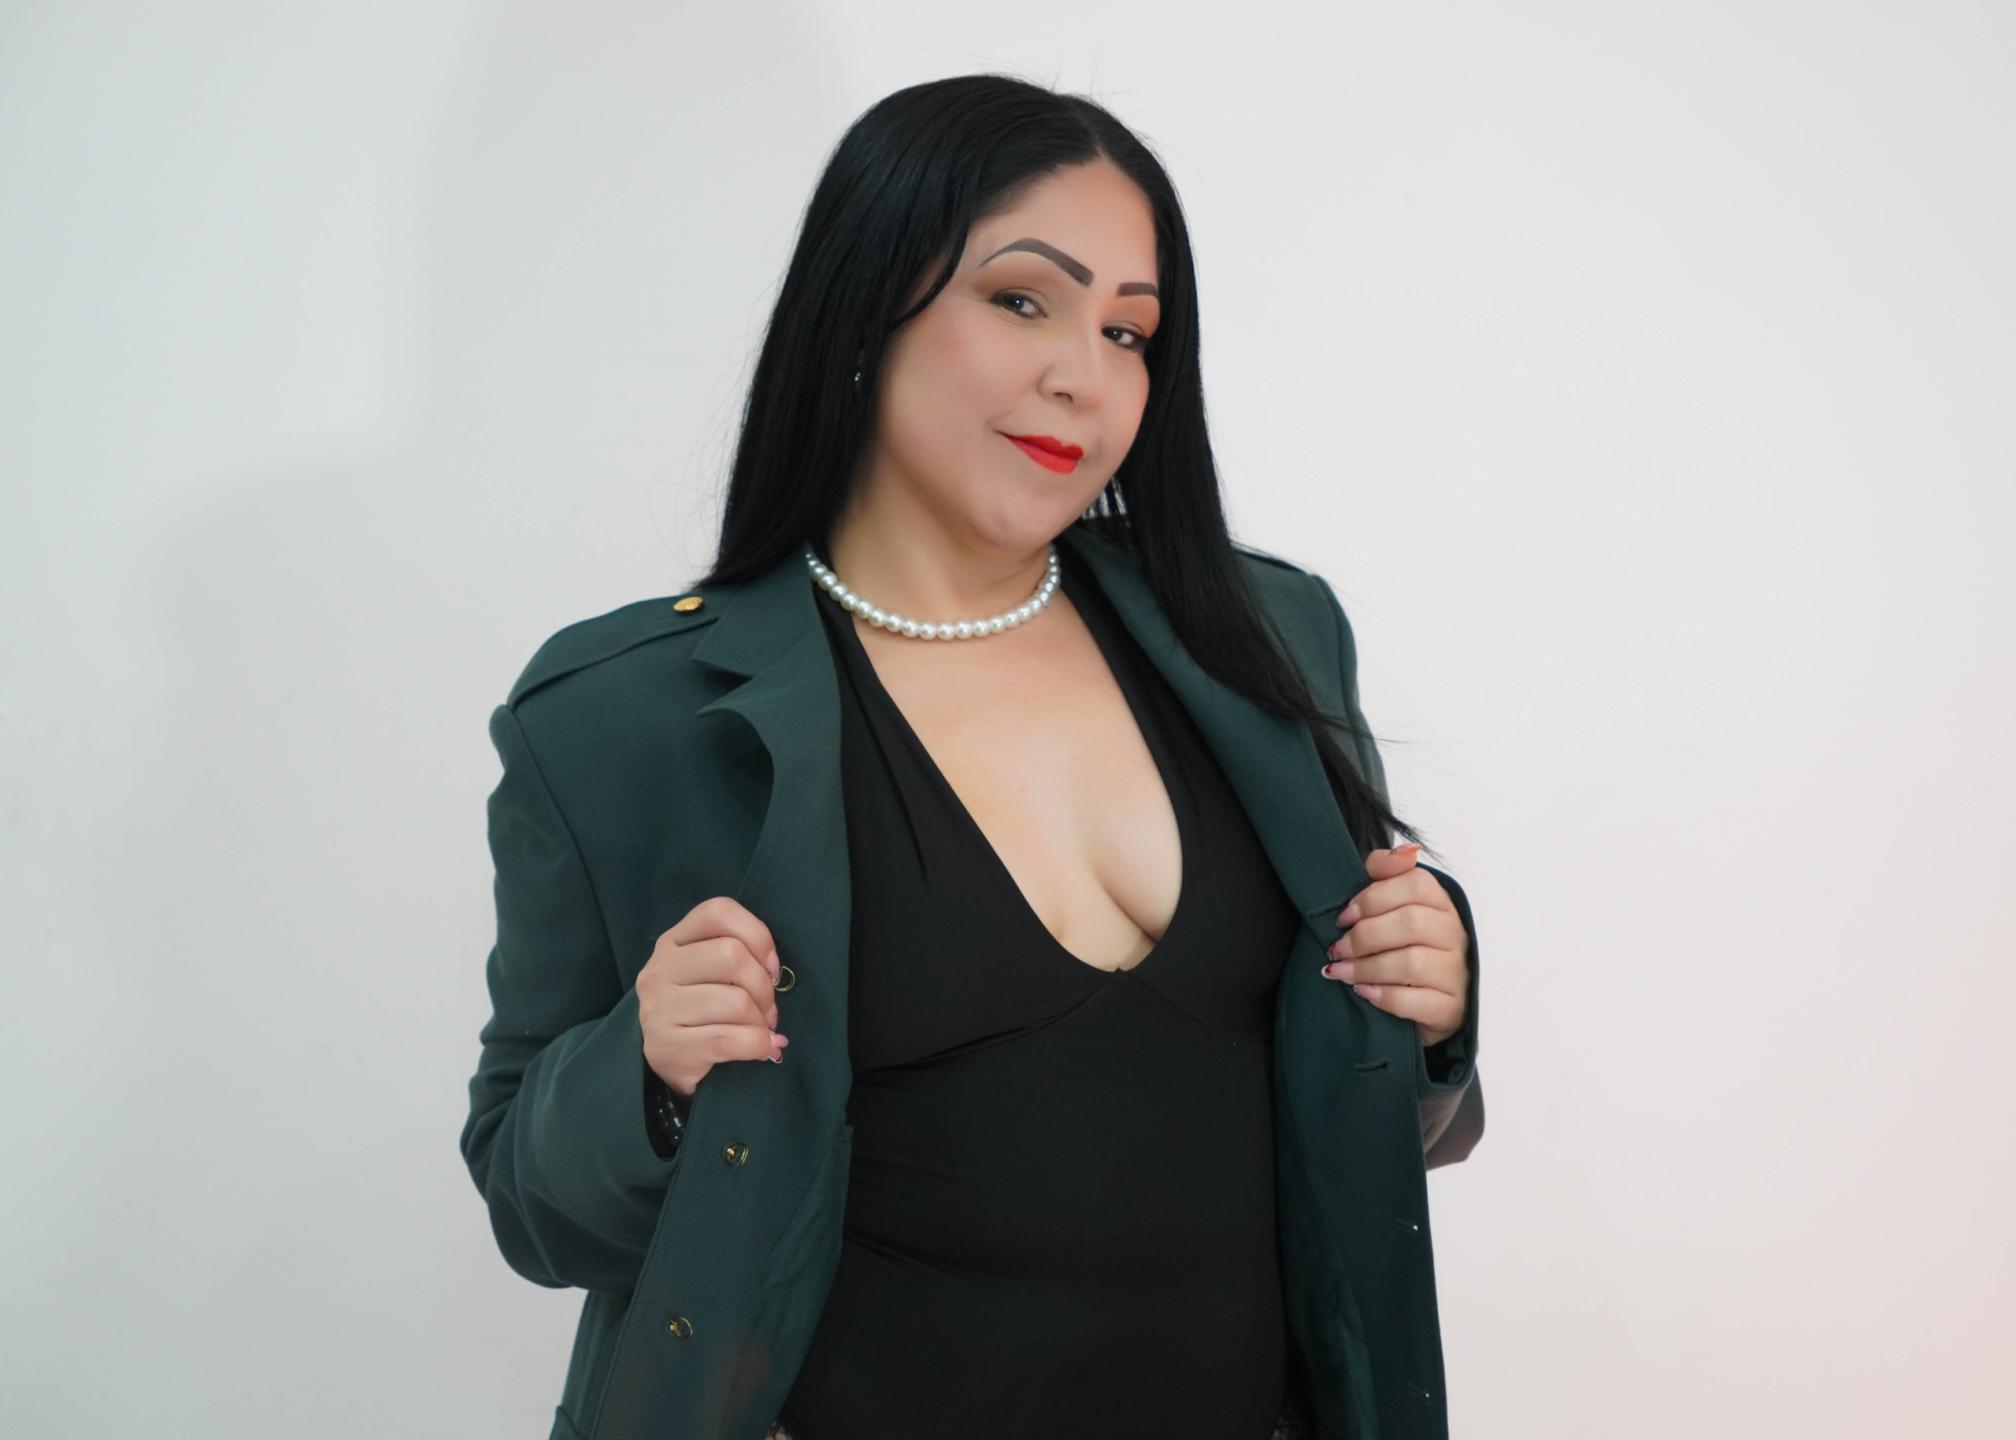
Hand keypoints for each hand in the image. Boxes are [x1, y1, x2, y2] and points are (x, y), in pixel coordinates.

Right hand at [638, 895, 790, 1099]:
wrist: (666, 1063)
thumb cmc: (701, 1011)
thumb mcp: (710, 973)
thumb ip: (737, 955)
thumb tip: (773, 972)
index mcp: (672, 942)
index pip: (718, 912)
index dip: (757, 935)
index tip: (771, 967)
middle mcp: (659, 970)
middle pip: (731, 955)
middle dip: (763, 986)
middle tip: (767, 1008)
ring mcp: (658, 1009)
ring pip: (735, 1002)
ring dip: (761, 1020)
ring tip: (761, 1029)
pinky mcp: (667, 1047)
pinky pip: (729, 1040)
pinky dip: (758, 1045)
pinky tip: (765, 1048)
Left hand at [1321, 843, 1470, 1049]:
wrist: (1422, 1002)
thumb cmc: (1398, 947)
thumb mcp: (1387, 905)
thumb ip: (1386, 871)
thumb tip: (1405, 851)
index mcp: (1440, 903)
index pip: (1416, 884)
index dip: (1373, 897)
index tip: (1343, 917)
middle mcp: (1454, 934)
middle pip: (1411, 923)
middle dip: (1364, 936)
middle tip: (1336, 948)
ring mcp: (1456, 973)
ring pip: (1412, 962)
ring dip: (1367, 967)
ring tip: (1341, 972)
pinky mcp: (1451, 1008)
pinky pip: (1420, 1001)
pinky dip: (1386, 996)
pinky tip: (1364, 993)